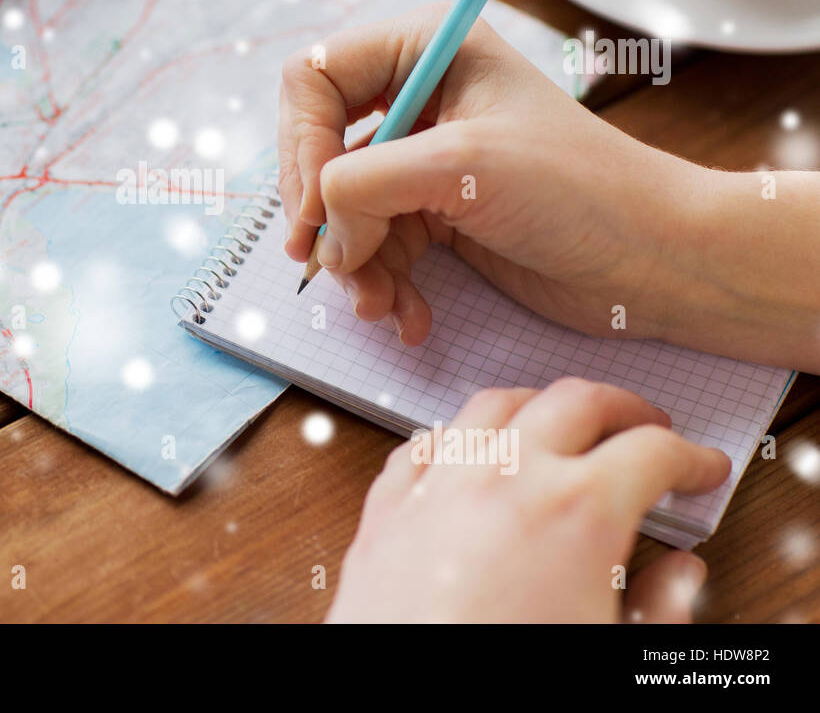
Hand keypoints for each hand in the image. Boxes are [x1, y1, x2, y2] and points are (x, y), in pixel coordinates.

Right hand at [278, 4, 713, 347]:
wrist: (656, 260)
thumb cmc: (579, 189)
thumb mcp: (460, 168)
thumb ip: (363, 184)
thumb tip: (317, 231)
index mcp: (425, 51)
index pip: (314, 77)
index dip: (300, 144)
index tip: (312, 211)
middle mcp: (416, 98)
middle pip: (316, 148)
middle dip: (324, 215)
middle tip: (326, 265)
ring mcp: (423, 160)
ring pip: (341, 210)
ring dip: (354, 265)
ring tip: (381, 305)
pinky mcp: (434, 214)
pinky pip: (373, 247)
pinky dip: (382, 285)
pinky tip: (410, 317)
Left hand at [326, 378, 730, 622]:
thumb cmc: (508, 689)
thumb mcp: (616, 654)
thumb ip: (662, 609)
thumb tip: (680, 574)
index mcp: (577, 512)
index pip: (653, 451)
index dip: (690, 457)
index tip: (701, 468)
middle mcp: (504, 478)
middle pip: (576, 402)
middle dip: (624, 409)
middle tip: (647, 429)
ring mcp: (437, 487)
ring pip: (494, 405)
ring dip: (539, 406)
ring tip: (563, 426)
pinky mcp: (385, 510)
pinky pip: (424, 445)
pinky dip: (460, 437)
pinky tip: (472, 453)